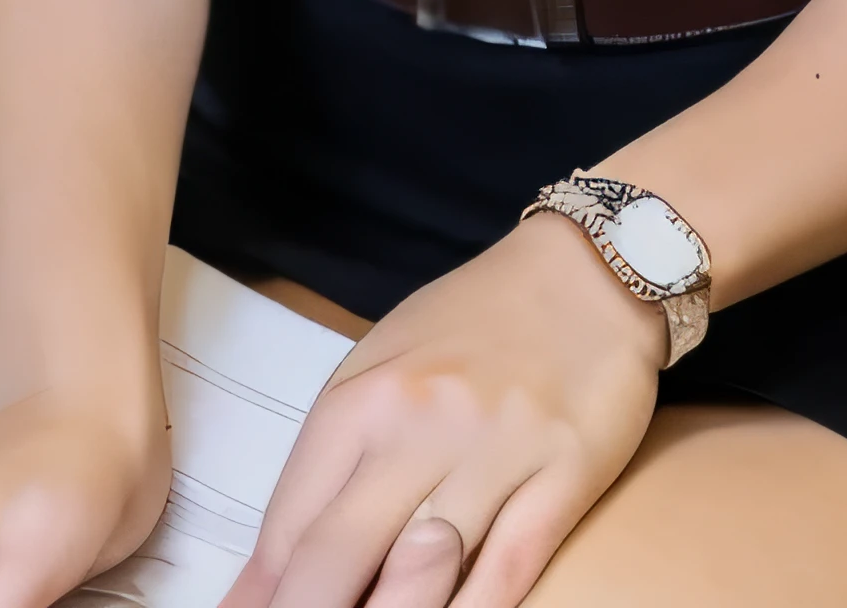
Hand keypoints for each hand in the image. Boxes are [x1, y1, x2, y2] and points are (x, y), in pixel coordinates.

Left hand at [224, 215, 664, 607]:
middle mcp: (420, 424)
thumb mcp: (382, 370)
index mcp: (363, 398)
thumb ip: (327, 468)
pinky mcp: (563, 475)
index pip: (288, 527)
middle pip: (336, 558)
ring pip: (419, 577)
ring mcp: (494, 452)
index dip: (261, 598)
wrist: (586, 271)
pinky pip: (505, 573)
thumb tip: (265, 577)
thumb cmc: (472, 326)